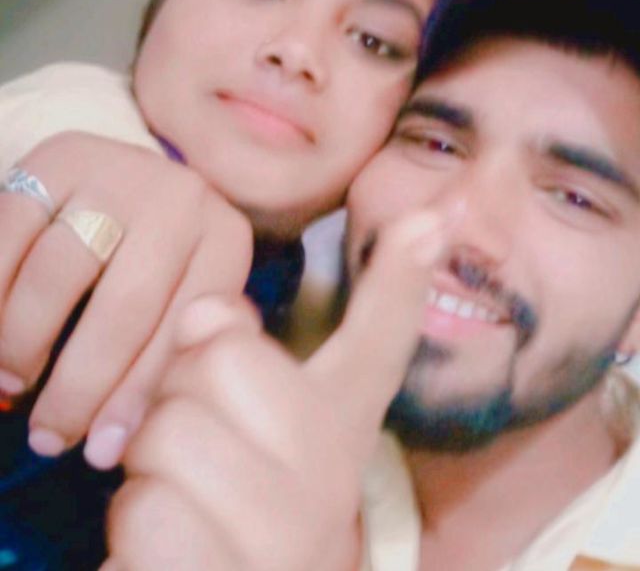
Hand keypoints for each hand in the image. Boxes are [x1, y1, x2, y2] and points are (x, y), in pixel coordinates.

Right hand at [0, 131, 251, 464]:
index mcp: (224, 239)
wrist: (126, 179)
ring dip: (24, 341)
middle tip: (48, 435)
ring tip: (12, 385)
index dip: (141, 396)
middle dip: (80, 384)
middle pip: (125, 306)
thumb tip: (113, 442)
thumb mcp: (185, 294)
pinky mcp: (59, 156)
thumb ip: (172, 350)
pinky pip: (9, 232)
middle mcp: (181, 197)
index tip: (103, 453)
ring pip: (58, 271)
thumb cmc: (159, 260)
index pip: (184, 329)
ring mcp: (119, 170)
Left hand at [103, 210, 444, 570]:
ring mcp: (288, 536)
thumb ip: (239, 361)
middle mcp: (330, 477)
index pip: (379, 340)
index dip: (402, 279)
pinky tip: (170, 553)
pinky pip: (144, 513)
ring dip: (147, 467)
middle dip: (179, 391)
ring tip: (184, 502)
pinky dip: (134, 530)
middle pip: (221, 361)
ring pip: (167, 434)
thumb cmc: (236, 501)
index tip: (431, 217)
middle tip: (196, 441)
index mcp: (337, 425)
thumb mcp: (249, 427)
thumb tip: (208, 309)